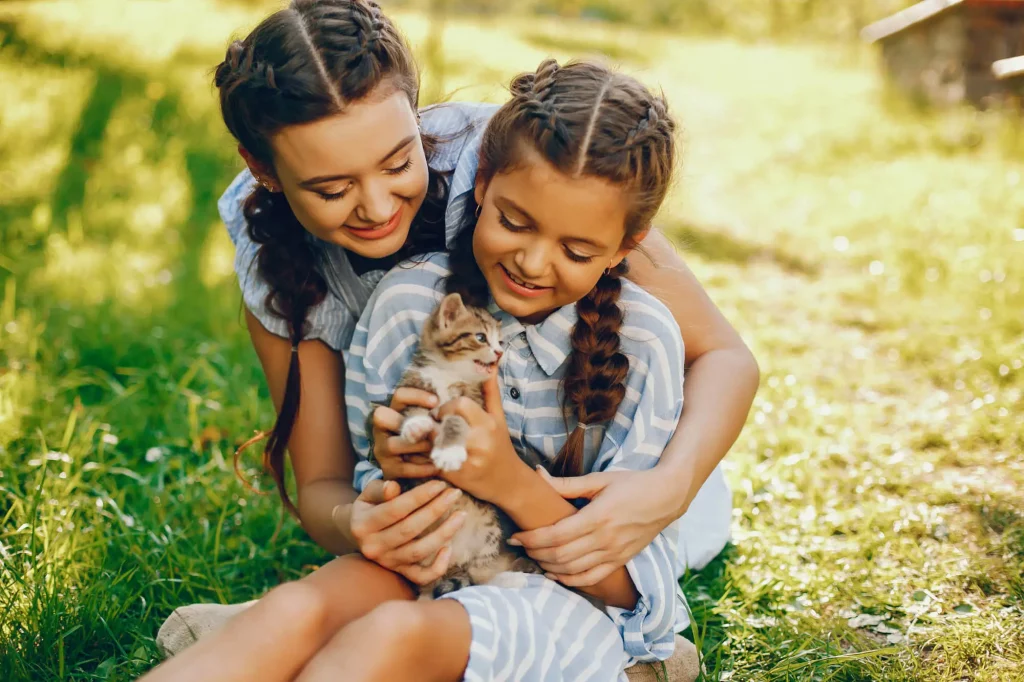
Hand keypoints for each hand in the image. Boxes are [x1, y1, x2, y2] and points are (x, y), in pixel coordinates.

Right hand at [341, 479, 465, 584]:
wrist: (358, 533)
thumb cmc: (370, 507)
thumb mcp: (367, 494)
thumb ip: (379, 489)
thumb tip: (393, 487)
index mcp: (363, 525)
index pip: (395, 510)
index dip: (419, 496)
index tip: (440, 484)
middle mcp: (374, 547)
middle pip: (410, 529)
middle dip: (435, 510)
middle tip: (455, 493)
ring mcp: (387, 562)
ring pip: (419, 551)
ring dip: (443, 533)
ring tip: (461, 514)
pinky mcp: (399, 572)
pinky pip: (421, 576)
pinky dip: (438, 567)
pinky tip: (450, 549)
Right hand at [371, 387, 439, 479]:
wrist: (416, 469)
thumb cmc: (428, 438)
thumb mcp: (427, 422)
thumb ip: (434, 413)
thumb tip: (451, 403)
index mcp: (394, 412)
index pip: (398, 395)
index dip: (415, 396)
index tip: (436, 402)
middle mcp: (382, 429)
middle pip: (381, 416)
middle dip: (405, 421)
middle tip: (429, 427)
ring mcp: (383, 449)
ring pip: (392, 444)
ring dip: (417, 446)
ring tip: (435, 449)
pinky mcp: (389, 468)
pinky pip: (403, 468)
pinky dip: (422, 468)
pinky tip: (436, 467)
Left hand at [432, 374, 527, 504]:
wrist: (509, 483)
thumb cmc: (501, 446)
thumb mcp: (498, 418)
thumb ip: (491, 391)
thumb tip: (491, 362)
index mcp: (487, 424)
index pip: (459, 405)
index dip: (445, 407)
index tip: (441, 413)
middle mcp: (479, 441)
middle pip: (444, 424)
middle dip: (434, 425)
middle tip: (431, 427)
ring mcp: (468, 460)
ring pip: (436, 443)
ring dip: (429, 441)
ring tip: (430, 441)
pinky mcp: (458, 476)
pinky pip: (435, 462)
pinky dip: (430, 458)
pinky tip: (431, 457)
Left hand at [510, 468, 677, 586]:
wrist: (666, 497)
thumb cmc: (632, 484)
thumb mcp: (600, 480)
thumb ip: (567, 483)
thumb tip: (538, 475)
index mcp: (598, 516)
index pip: (556, 535)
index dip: (532, 539)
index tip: (516, 537)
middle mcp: (605, 539)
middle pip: (560, 554)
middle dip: (535, 553)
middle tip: (520, 546)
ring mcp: (613, 553)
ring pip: (572, 569)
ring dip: (548, 566)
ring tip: (533, 557)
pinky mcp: (620, 561)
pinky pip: (591, 578)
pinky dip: (570, 580)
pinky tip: (555, 574)